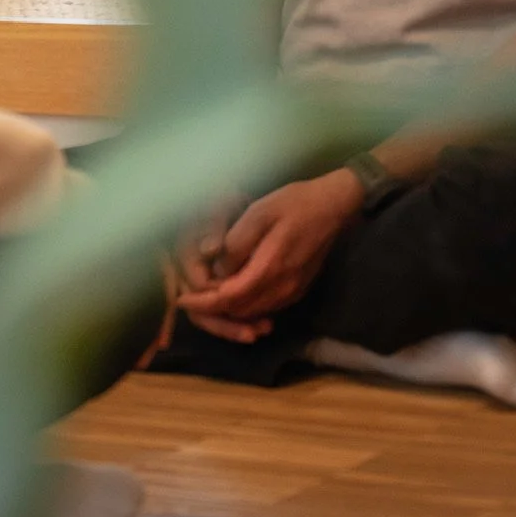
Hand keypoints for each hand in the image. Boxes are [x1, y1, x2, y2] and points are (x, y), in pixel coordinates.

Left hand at [176, 169, 363, 341]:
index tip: (181, 299)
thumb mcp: (259, 212)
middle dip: (212, 309)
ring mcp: (293, 291)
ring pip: (254, 313)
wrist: (334, 206)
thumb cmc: (294, 203)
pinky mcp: (299, 290)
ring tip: (208, 296)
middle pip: (240, 311)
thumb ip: (236, 243)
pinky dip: (248, 307)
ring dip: (230, 310)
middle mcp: (282, 288)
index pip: (229, 298)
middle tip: (191, 297)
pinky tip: (236, 294)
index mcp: (270, 268)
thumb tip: (218, 270)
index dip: (203, 302)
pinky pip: (268, 307)